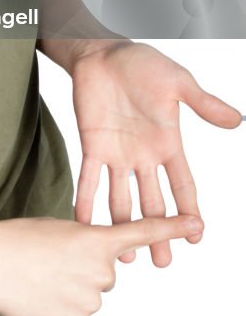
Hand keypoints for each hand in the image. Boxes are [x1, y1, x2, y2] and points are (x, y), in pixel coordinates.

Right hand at [0, 213, 201, 315]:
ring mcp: (91, 300)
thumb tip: (94, 269)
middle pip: (105, 273)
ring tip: (41, 278)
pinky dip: (62, 309)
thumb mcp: (60, 229)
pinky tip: (40, 297)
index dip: (172, 227)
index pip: (141, 233)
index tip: (197, 223)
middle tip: (52, 261)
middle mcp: (101, 271)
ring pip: (90, 296)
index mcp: (96, 240)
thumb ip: (86, 246)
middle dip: (84, 269)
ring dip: (71, 289)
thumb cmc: (19, 240)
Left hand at [70, 41, 241, 265]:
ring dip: (124, 227)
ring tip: (127, 257)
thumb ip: (203, 103)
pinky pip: (89, 179)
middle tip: (163, 262)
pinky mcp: (92, 146)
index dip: (189, 211)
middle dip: (158, 233)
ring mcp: (116, 154)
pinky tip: (84, 224)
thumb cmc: (141, 63)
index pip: (183, 185)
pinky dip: (86, 202)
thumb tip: (238, 119)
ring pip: (122, 200)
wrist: (102, 52)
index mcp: (167, 143)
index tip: (196, 236)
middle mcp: (143, 156)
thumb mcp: (178, 82)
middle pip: (154, 203)